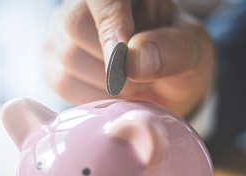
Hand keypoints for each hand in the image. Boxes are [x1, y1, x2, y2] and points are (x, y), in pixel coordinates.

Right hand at [44, 0, 214, 116]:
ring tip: (132, 81)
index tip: (125, 58)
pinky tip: (113, 92)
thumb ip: (172, 49)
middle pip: (75, 26)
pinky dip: (93, 97)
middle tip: (142, 74)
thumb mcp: (192, 50)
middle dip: (114, 62)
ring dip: (107, 83)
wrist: (166, 86)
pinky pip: (63, 83)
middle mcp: (85, 5)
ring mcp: (63, 33)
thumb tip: (136, 58)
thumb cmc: (178, 57)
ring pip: (67, 57)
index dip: (111, 24)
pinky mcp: (53, 64)